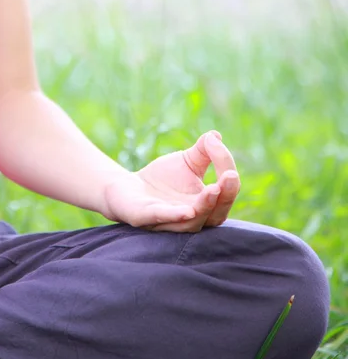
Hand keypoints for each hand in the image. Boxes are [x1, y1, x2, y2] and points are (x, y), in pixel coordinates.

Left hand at [103, 131, 239, 232]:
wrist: (128, 186)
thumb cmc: (163, 178)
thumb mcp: (186, 161)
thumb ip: (203, 150)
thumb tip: (216, 136)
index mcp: (206, 205)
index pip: (225, 193)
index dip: (227, 173)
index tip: (220, 148)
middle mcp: (192, 218)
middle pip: (216, 215)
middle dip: (226, 196)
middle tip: (230, 176)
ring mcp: (169, 222)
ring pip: (194, 222)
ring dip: (205, 206)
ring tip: (213, 189)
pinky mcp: (146, 219)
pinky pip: (163, 220)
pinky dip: (176, 216)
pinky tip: (188, 210)